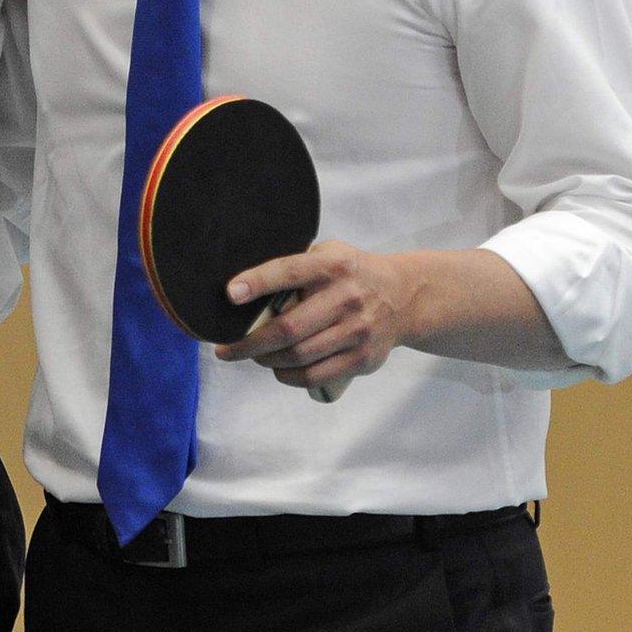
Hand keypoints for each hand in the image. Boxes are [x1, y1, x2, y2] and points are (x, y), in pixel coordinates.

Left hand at [215, 241, 416, 393]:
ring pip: (299, 356)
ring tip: (253, 356)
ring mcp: (357, 331)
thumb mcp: (329, 255)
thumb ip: (296, 266)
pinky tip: (278, 369)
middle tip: (226, 349)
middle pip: (288, 328)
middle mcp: (346, 298)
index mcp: (333, 265)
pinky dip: (289, 377)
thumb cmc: (352, 274)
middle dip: (249, 343)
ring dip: (267, 360)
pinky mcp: (363, 358)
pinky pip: (316, 376)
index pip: (289, 272)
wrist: (404, 296)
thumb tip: (245, 288)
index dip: (257, 283)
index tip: (231, 294)